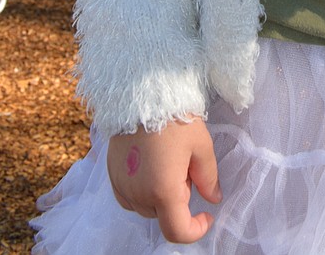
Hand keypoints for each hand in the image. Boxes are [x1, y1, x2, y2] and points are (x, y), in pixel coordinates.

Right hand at [107, 117, 221, 243]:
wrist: (141, 92)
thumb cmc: (175, 116)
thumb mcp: (201, 145)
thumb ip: (208, 177)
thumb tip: (213, 199)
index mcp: (163, 190)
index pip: (177, 231)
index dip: (196, 229)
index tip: (206, 214)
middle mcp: (138, 194)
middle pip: (163, 214)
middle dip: (179, 196)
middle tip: (185, 163)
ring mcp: (122, 186)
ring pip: (147, 205)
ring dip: (160, 192)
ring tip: (167, 157)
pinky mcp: (111, 175)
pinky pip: (131, 195)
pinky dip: (144, 188)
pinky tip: (151, 162)